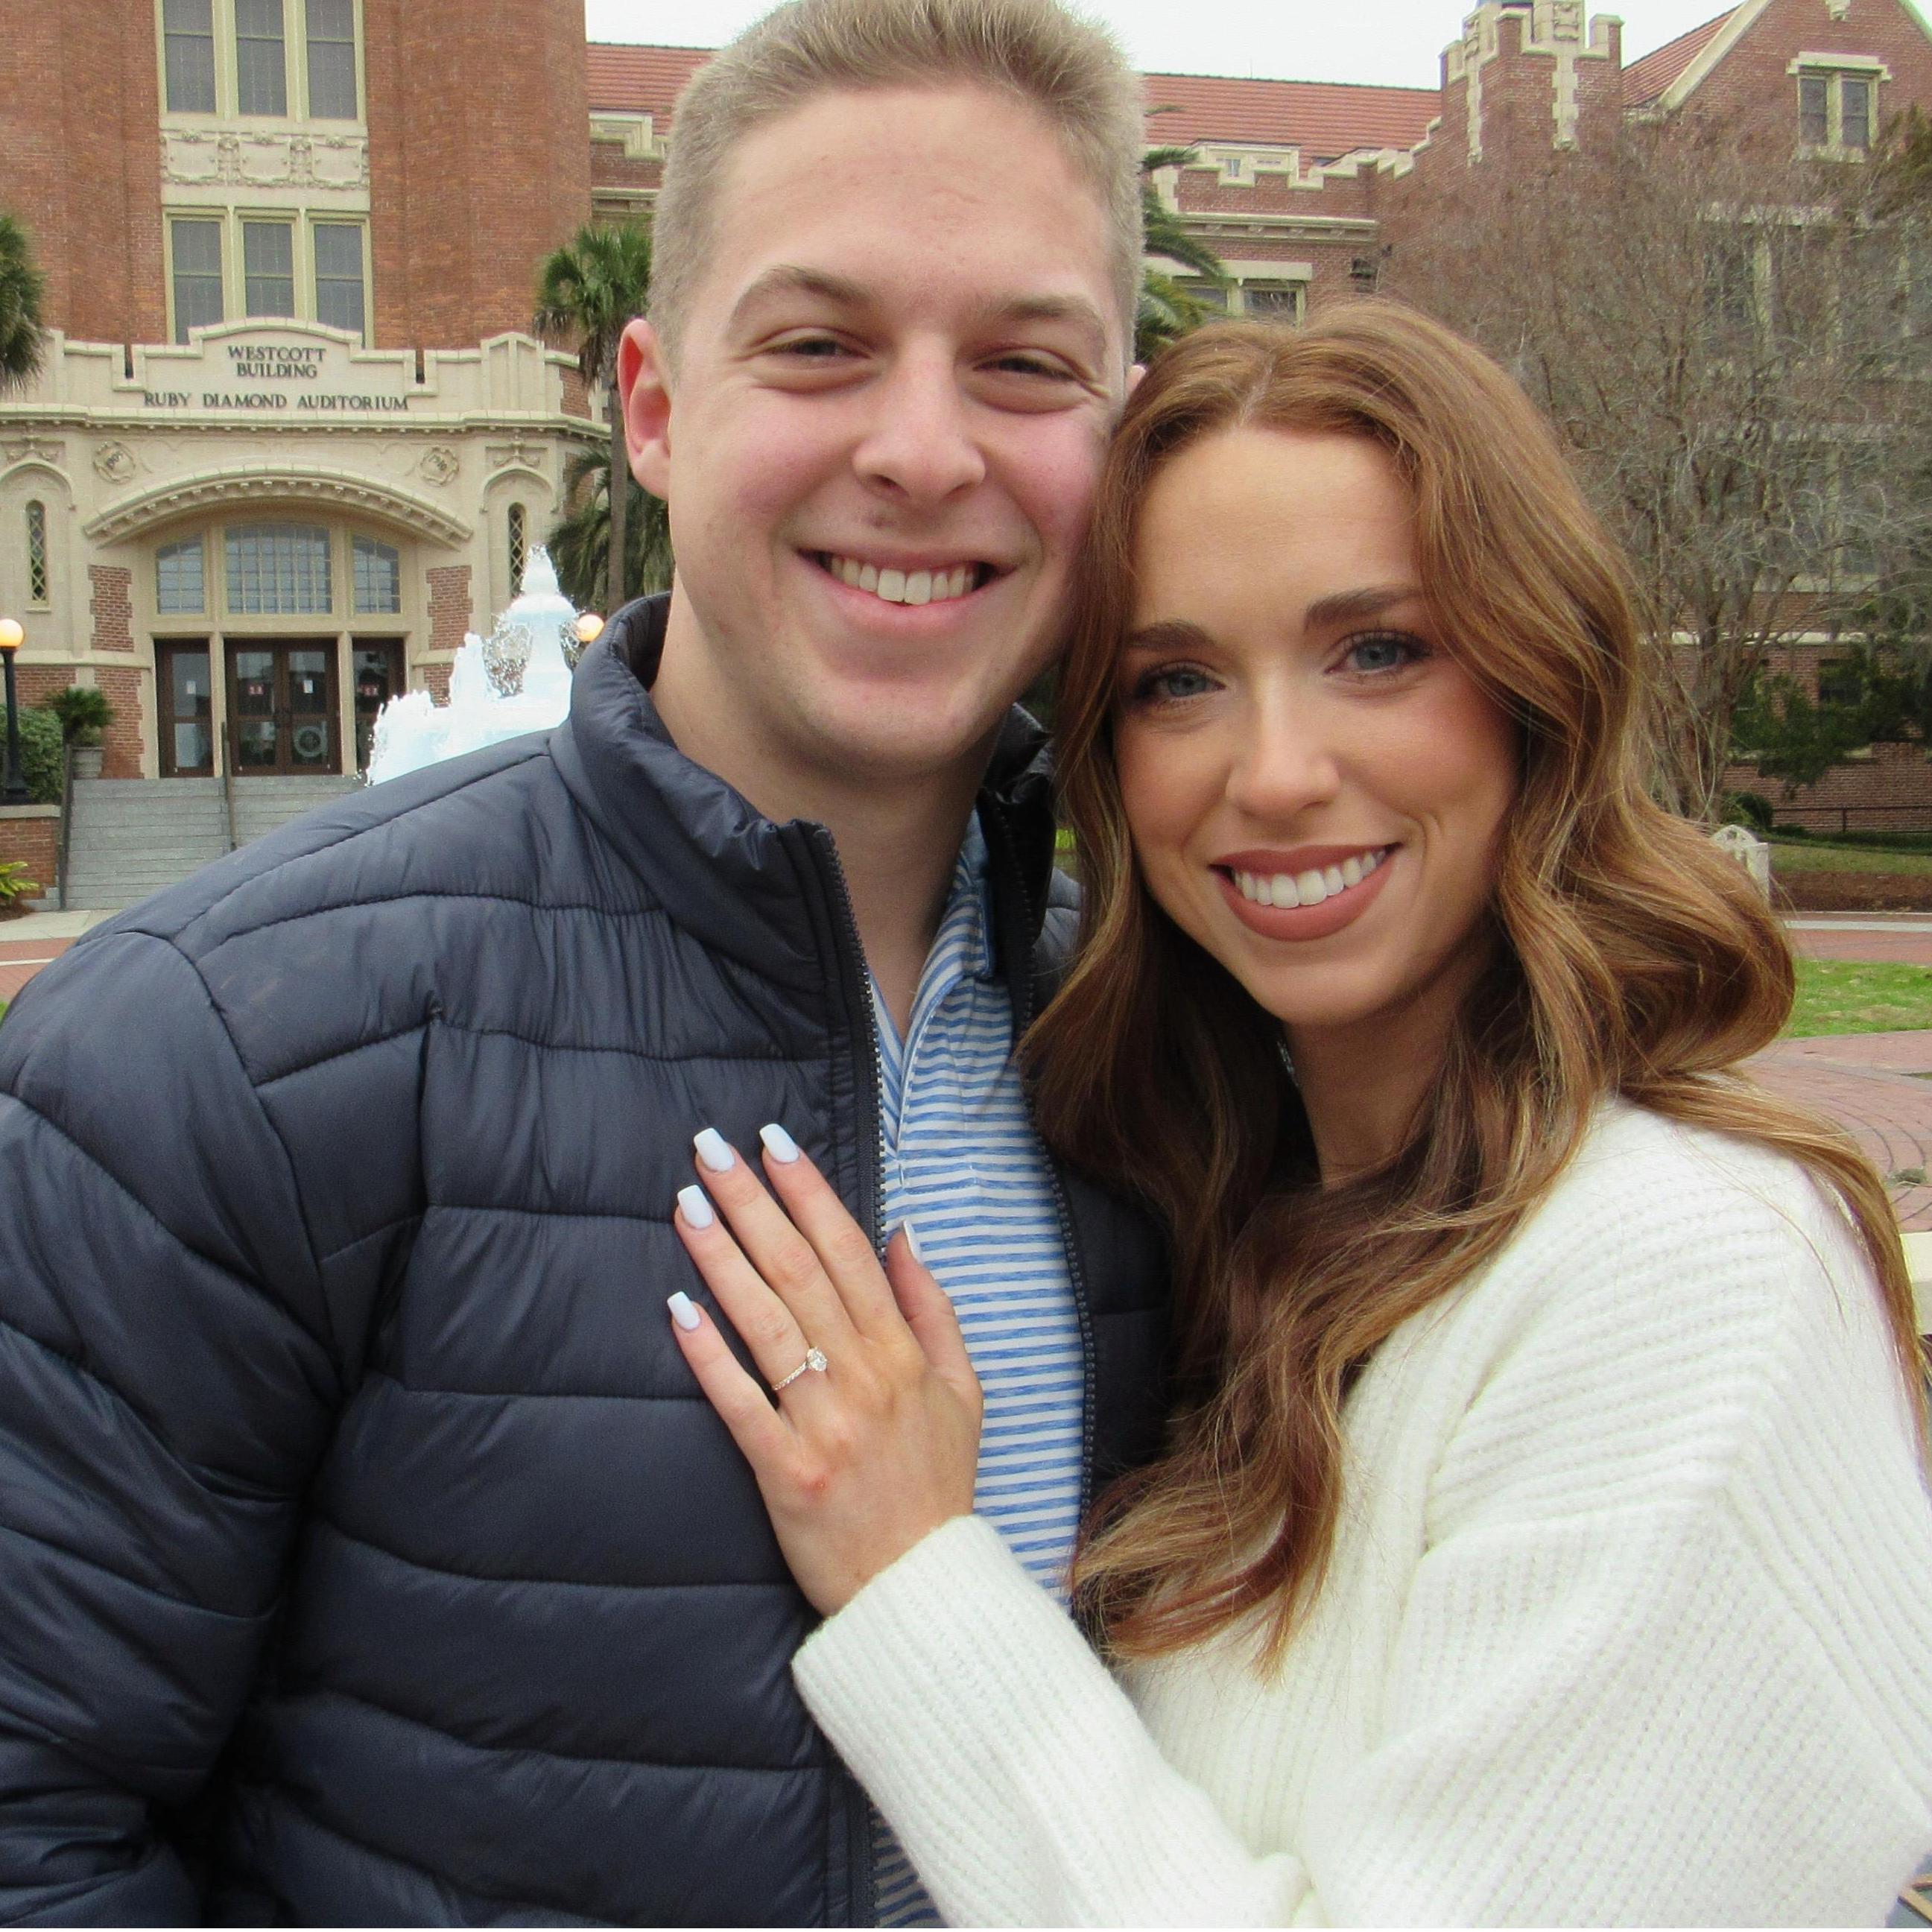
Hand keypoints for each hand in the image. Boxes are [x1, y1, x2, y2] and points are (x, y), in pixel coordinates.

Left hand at [666, 1124, 983, 1615]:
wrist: (921, 1592)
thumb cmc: (938, 1487)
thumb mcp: (964, 1392)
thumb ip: (933, 1310)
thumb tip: (902, 1233)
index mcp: (903, 1354)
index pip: (848, 1250)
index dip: (808, 1190)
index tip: (772, 1141)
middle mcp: (865, 1378)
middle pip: (799, 1270)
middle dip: (752, 1202)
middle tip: (708, 1149)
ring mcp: (825, 1424)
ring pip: (766, 1322)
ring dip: (723, 1257)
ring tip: (687, 1203)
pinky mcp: (785, 1472)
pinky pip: (739, 1402)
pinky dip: (709, 1354)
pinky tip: (678, 1307)